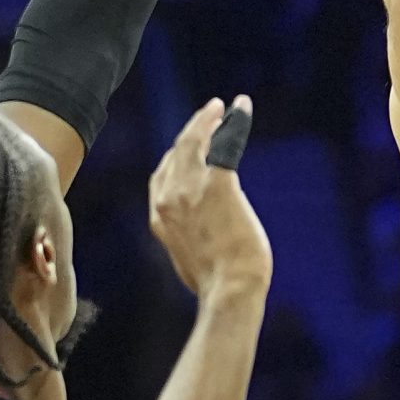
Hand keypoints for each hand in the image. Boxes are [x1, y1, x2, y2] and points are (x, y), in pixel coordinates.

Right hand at [148, 96, 272, 301]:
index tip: (193, 142)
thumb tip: (200, 229)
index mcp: (159, 217)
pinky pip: (225, 143)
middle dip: (193, 130)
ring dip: (207, 120)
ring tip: (221, 109)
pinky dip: (234, 122)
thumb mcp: (189, 255)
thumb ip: (188, 234)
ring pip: (194, 141)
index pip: (163, 173)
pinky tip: (240, 108)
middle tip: (210, 115)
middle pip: (177, 151)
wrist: (229, 291)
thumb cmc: (217, 282)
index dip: (178, 153)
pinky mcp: (218, 184)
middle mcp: (167, 199)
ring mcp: (190, 190)